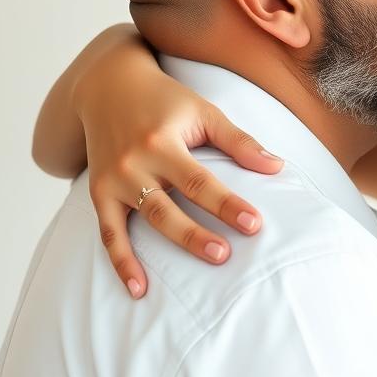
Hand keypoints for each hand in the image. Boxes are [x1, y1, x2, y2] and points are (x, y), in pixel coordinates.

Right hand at [75, 49, 283, 297]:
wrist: (105, 87)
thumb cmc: (165, 101)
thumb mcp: (203, 112)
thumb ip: (239, 141)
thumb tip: (277, 167)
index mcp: (161, 142)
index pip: (199, 181)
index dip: (227, 204)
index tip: (254, 224)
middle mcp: (133, 163)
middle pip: (167, 207)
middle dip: (195, 234)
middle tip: (224, 256)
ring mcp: (113, 181)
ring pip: (142, 222)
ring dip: (168, 248)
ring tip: (190, 271)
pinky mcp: (99, 193)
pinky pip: (108, 233)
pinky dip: (121, 263)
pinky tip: (139, 290)